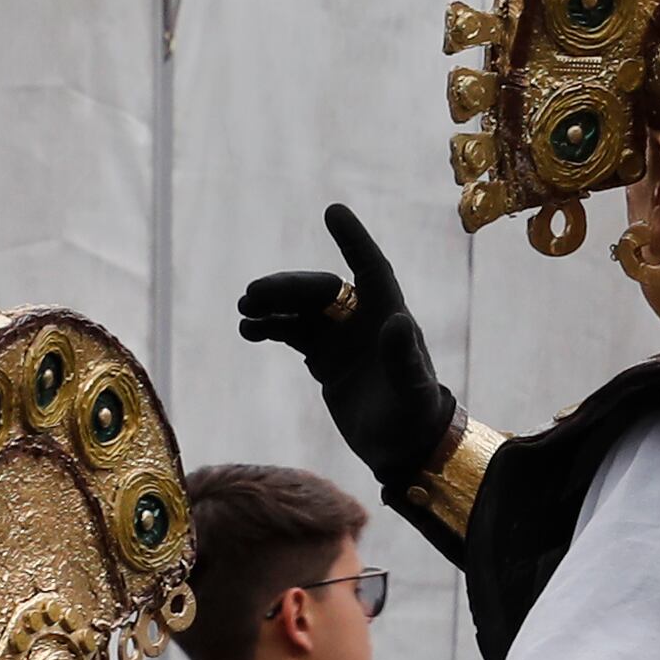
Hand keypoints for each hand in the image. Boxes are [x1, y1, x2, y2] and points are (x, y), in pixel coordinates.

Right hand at [237, 206, 463, 500]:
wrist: (404, 448)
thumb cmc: (415, 418)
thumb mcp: (412, 391)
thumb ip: (404, 359)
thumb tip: (397, 321)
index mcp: (389, 316)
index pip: (371, 267)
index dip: (354, 240)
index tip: (333, 211)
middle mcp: (364, 320)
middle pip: (321, 289)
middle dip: (287, 288)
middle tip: (251, 296)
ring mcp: (343, 338)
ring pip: (302, 309)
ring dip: (273, 306)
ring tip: (244, 312)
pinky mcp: (325, 358)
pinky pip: (293, 332)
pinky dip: (271, 328)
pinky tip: (248, 330)